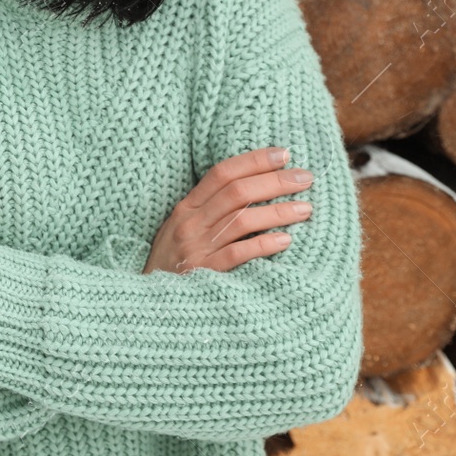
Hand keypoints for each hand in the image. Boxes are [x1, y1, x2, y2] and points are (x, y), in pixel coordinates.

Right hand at [144, 146, 313, 274]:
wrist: (150, 302)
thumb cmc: (174, 263)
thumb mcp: (182, 230)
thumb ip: (210, 212)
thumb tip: (255, 191)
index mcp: (186, 208)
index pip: (222, 173)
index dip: (254, 160)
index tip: (283, 153)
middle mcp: (190, 223)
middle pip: (237, 192)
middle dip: (275, 181)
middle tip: (305, 177)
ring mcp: (196, 248)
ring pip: (242, 220)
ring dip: (278, 211)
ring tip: (305, 209)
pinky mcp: (204, 272)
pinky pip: (238, 254)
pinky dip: (264, 245)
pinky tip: (286, 240)